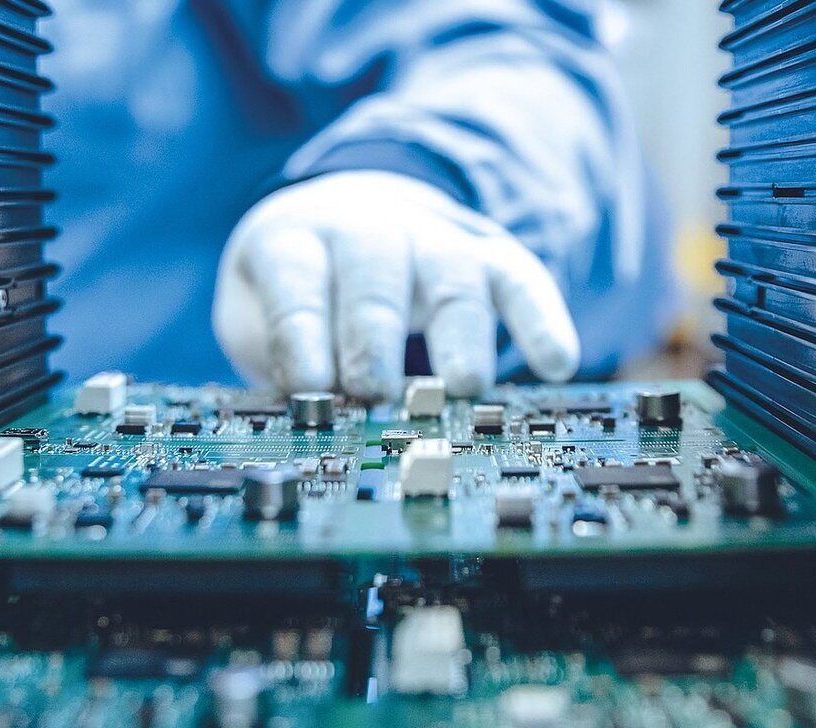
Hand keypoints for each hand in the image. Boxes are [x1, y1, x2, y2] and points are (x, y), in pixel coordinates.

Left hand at [212, 170, 579, 398]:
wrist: (343, 209)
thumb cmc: (301, 285)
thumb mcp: (259, 311)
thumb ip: (276, 361)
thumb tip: (306, 431)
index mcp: (297, 237)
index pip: (296, 278)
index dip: (301, 335)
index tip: (311, 389)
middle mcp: (368, 227)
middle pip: (375, 274)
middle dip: (374, 337)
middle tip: (376, 392)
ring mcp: (433, 236)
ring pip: (452, 276)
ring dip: (459, 333)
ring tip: (463, 387)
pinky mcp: (487, 253)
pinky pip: (520, 277)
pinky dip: (541, 318)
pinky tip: (556, 362)